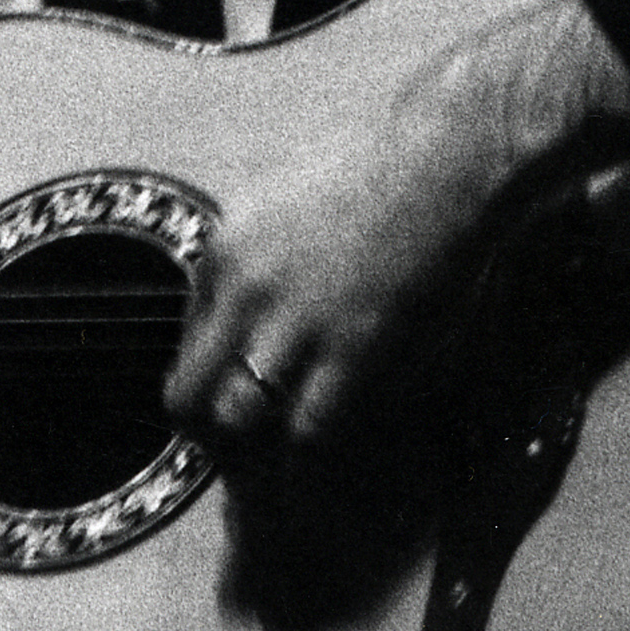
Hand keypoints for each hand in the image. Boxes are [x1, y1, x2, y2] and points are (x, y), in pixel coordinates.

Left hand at [164, 0, 629, 459]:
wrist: (444, 158)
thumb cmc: (378, 167)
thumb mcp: (281, 198)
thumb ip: (256, 254)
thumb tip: (247, 304)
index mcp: (221, 251)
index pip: (186, 342)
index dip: (207, 380)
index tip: (230, 401)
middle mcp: (243, 291)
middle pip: (190, 393)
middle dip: (204, 434)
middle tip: (233, 457)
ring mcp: (294, 323)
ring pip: (237, 418)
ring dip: (249, 454)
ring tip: (271, 472)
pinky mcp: (354, 350)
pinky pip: (307, 428)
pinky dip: (307, 456)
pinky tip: (321, 462)